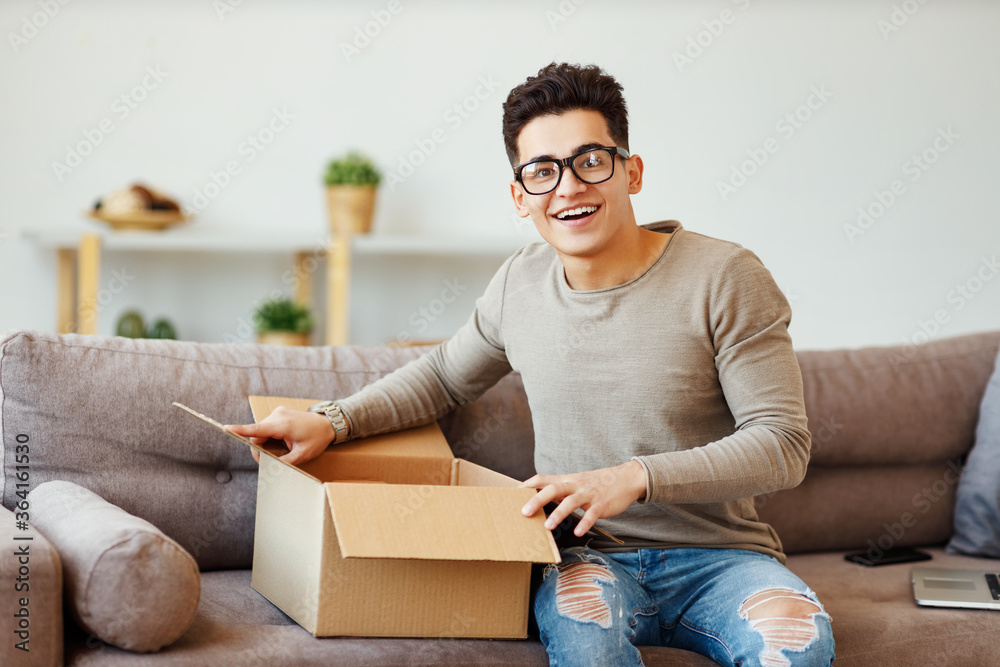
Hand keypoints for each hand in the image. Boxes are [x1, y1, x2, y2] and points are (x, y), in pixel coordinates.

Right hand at [225, 407, 336, 465]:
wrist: (328, 423)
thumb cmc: (317, 438)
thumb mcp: (302, 455)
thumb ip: (284, 462)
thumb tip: (270, 468)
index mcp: (283, 425)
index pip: (257, 429)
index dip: (240, 430)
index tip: (226, 428)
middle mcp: (278, 416)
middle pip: (257, 435)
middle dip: (260, 449)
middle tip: (271, 461)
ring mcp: (278, 413)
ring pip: (261, 432)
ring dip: (266, 443)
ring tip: (282, 450)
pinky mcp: (279, 414)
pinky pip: (267, 428)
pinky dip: (270, 437)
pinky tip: (282, 442)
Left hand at [519, 460, 646, 536]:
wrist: (626, 478)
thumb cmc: (596, 484)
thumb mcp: (576, 482)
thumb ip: (560, 489)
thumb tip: (539, 499)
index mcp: (567, 480)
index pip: (542, 479)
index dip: (527, 485)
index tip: (511, 493)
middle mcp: (576, 485)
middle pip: (553, 489)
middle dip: (537, 500)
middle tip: (524, 513)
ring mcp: (589, 494)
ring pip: (571, 502)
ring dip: (558, 514)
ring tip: (547, 526)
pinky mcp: (602, 504)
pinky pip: (592, 514)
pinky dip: (584, 523)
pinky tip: (578, 532)